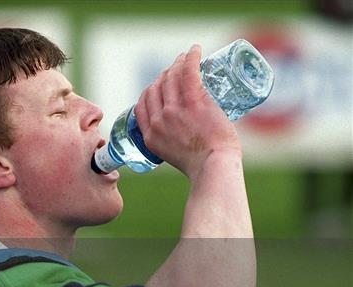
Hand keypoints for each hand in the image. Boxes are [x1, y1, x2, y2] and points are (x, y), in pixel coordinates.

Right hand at [134, 44, 241, 179]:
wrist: (213, 167)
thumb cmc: (202, 166)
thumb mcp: (175, 157)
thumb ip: (175, 145)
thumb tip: (188, 138)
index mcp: (150, 135)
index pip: (142, 105)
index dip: (150, 91)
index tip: (160, 85)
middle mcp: (158, 121)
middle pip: (155, 88)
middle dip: (164, 75)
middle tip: (177, 70)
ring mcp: (174, 111)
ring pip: (171, 78)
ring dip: (177, 63)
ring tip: (186, 57)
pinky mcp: (194, 103)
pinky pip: (188, 73)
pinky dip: (190, 58)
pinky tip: (195, 50)